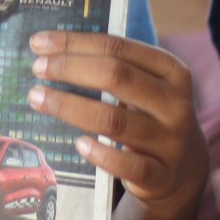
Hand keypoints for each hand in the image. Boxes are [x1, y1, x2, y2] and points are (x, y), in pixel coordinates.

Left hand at [25, 30, 206, 219]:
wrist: (183, 167)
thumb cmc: (149, 113)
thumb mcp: (143, 85)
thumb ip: (110, 67)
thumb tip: (49, 50)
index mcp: (171, 71)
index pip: (117, 47)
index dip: (75, 43)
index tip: (39, 43)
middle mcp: (175, 104)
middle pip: (116, 76)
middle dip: (69, 69)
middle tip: (36, 68)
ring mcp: (171, 142)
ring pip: (114, 120)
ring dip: (69, 107)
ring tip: (37, 98)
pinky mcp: (161, 176)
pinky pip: (128, 164)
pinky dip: (100, 153)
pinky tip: (78, 144)